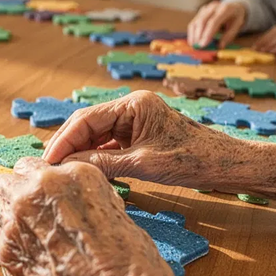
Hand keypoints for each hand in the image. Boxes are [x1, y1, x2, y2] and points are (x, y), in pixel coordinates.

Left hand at [0, 158, 206, 275]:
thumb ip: (82, 195)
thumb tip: (69, 199)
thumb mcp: (113, 207)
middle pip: (6, 180)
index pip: (32, 165)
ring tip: (12, 225)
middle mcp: (38, 189)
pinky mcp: (5, 248)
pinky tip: (5, 245)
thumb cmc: (125, 257)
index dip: (33, 180)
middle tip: (24, 211)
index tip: (36, 192)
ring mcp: (16, 218)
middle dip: (13, 193)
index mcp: (70, 174)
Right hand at [42, 91, 257, 190]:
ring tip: (61, 171)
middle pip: (87, 124)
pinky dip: (95, 157)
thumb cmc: (193, 160)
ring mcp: (135, 121)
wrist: (228, 166)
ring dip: (79, 152)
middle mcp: (131, 108)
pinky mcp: (139, 135)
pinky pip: (109, 144)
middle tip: (48, 166)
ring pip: (96, 135)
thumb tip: (69, 166)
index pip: (86, 118)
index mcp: (133, 104)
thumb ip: (104, 163)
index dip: (63, 140)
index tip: (48, 160)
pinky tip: (84, 170)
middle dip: (67, 144)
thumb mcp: (144, 164)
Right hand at [187, 1, 246, 48]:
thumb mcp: (238, 25)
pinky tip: (193, 41)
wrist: (233, 6)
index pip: (213, 21)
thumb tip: (220, 46)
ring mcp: (205, 9)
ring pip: (195, 22)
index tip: (203, 45)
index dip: (207, 34)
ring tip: (194, 45)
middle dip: (198, 35)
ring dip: (193, 35)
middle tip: (198, 47)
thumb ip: (229, 35)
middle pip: (202, 21)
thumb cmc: (235, 17)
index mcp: (225, 9)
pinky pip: (193, 23)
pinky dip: (192, 33)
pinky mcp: (200, 13)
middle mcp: (213, 7)